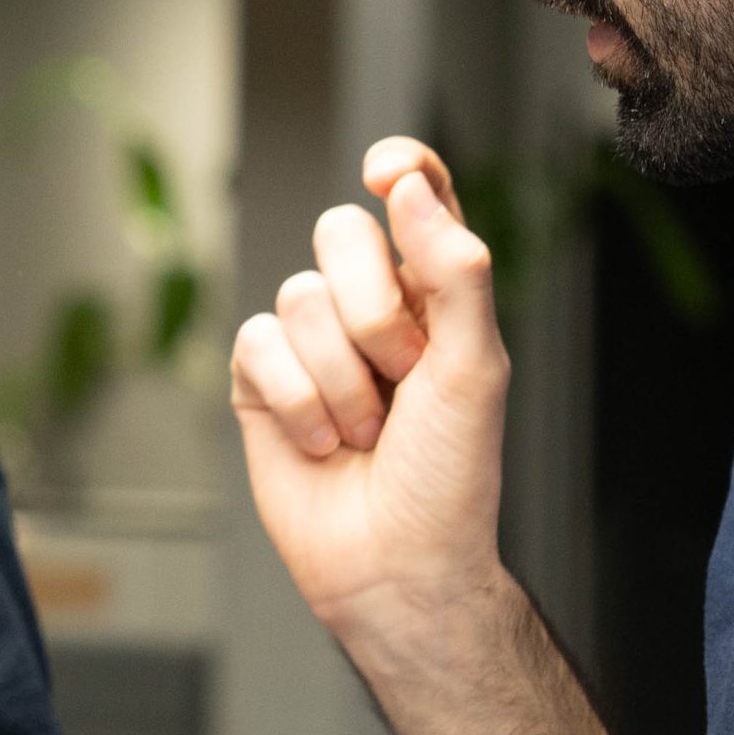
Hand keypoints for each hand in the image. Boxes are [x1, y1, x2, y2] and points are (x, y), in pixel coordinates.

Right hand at [229, 137, 513, 648]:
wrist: (396, 566)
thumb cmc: (450, 476)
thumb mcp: (475, 368)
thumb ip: (456, 269)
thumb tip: (408, 186)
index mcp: (434, 290)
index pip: (414, 194)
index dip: (397, 168)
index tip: (384, 176)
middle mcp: (368, 305)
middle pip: (340, 232)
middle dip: (374, 311)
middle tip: (404, 376)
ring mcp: (310, 341)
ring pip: (299, 295)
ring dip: (342, 380)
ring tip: (367, 431)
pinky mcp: (259, 381)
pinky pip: (257, 344)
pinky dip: (298, 401)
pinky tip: (322, 444)